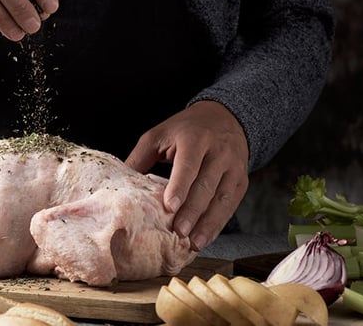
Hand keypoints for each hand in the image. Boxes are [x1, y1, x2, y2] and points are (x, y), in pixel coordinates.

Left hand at [124, 100, 249, 250]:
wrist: (225, 118)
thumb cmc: (185, 129)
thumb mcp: (160, 134)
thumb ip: (141, 157)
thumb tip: (120, 183)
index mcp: (195, 138)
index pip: (188, 164)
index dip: (179, 186)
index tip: (169, 206)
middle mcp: (219, 151)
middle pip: (206, 185)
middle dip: (193, 211)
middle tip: (179, 232)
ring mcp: (234, 166)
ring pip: (222, 198)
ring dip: (208, 223)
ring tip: (194, 243)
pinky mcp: (241, 179)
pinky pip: (231, 204)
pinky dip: (219, 223)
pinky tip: (207, 237)